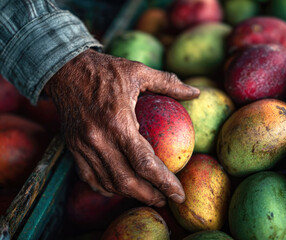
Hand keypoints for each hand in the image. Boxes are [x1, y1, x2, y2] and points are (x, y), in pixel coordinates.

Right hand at [43, 49, 199, 206]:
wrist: (65, 70)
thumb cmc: (105, 70)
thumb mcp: (139, 71)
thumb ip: (169, 83)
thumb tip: (195, 93)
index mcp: (118, 122)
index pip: (145, 163)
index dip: (165, 182)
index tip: (179, 194)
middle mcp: (99, 139)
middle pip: (126, 181)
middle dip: (149, 196)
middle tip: (165, 199)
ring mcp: (84, 146)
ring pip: (108, 183)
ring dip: (130, 194)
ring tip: (148, 194)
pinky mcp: (74, 148)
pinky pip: (90, 177)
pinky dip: (107, 187)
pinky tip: (121, 187)